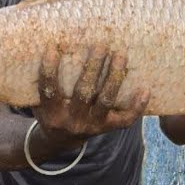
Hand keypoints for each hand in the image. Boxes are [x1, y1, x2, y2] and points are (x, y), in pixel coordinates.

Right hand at [34, 43, 148, 145]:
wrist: (62, 141)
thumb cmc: (51, 110)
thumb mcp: (39, 101)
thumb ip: (40, 81)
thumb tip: (42, 44)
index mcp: (52, 113)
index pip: (49, 91)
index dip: (49, 70)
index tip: (52, 48)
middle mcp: (73, 120)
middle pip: (84, 92)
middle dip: (93, 68)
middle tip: (101, 45)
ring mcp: (92, 125)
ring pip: (106, 101)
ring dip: (114, 77)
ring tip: (120, 55)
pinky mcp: (108, 128)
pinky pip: (126, 120)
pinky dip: (137, 106)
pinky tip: (144, 89)